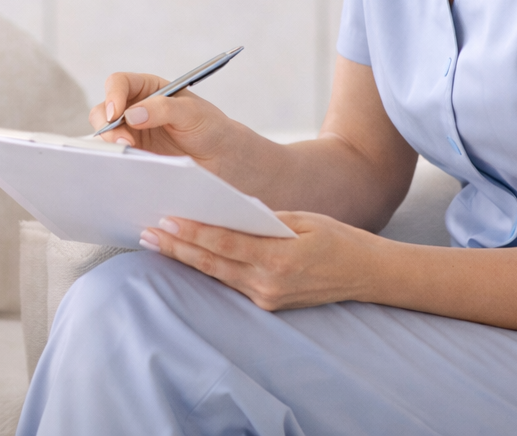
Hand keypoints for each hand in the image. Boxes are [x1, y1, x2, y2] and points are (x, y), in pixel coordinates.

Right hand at [89, 72, 237, 164]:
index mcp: (148, 88)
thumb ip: (163, 109)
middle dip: (107, 124)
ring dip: (110, 142)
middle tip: (124, 142)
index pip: (119, 83)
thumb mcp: (191, 112)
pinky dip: (116, 157)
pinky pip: (115, 154)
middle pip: (104, 109)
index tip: (117, 114)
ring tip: (129, 152)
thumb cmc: (208, 126)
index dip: (113, 95)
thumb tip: (131, 115)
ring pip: (104, 132)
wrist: (219, 156)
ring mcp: (132, 132)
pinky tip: (130, 163)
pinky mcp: (133, 153)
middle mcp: (135, 107)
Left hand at [139, 211, 379, 310]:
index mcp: (280, 258)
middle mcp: (269, 283)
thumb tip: (227, 213)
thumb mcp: (303, 219)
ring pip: (217, 274)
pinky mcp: (268, 303)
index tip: (166, 219)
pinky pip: (231, 282)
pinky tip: (188, 256)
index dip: (193, 232)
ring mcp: (268, 297)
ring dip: (185, 258)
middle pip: (212, 262)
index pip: (225, 243)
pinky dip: (208, 267)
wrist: (369, 275)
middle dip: (176, 247)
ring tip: (156, 242)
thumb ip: (264, 220)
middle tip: (146, 232)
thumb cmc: (338, 239)